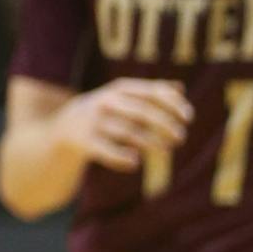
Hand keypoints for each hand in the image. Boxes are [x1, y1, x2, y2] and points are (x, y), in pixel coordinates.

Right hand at [56, 77, 190, 173]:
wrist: (64, 126)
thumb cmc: (106, 110)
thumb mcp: (123, 96)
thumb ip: (150, 91)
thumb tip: (180, 89)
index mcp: (120, 88)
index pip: (152, 93)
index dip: (173, 105)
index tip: (189, 118)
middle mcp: (106, 102)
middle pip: (142, 112)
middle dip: (164, 125)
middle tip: (181, 138)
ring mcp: (94, 122)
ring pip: (127, 132)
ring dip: (150, 142)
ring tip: (166, 150)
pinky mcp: (84, 142)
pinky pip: (106, 151)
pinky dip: (121, 157)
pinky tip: (135, 163)